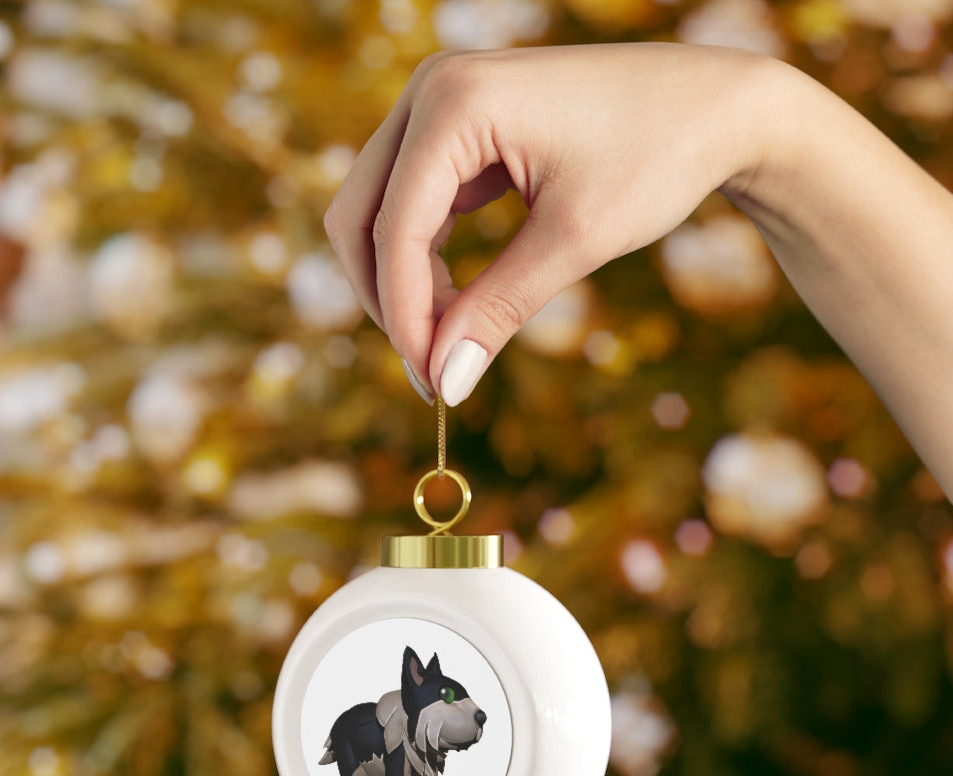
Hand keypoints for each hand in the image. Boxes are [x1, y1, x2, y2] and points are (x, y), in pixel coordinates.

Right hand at [324, 43, 772, 404]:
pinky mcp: (458, 129)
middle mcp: (431, 91)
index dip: (405, 317)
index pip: (394, 230)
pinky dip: (425, 260)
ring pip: (378, 213)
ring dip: (403, 284)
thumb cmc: (657, 156)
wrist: (716, 107)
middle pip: (359, 217)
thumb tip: (446, 382)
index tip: (433, 384)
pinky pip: (413, 204)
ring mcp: (440, 106)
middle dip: (388, 300)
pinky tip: (459, 303)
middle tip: (432, 370)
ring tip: (452, 342)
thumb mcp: (574, 242)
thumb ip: (498, 310)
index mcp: (454, 103)